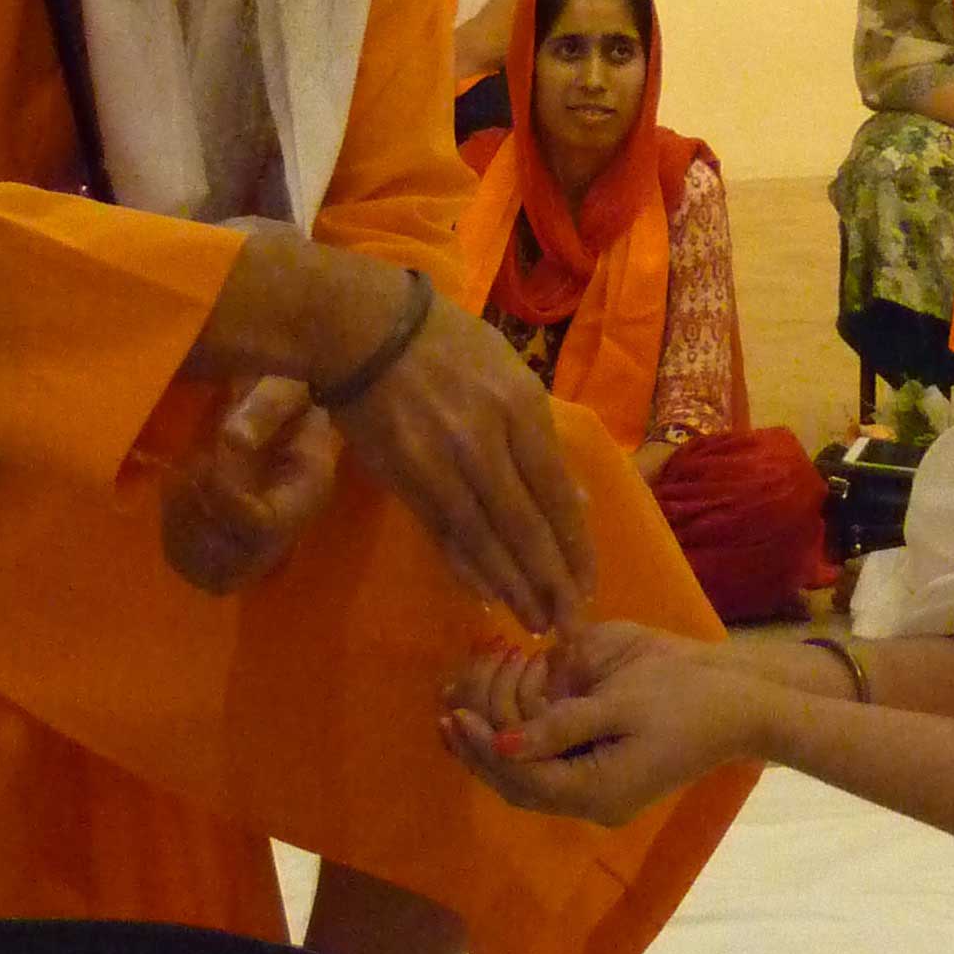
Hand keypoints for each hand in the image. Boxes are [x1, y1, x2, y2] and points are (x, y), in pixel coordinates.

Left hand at [162, 379, 339, 593]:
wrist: (290, 416)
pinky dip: (175, 537)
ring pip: (213, 575)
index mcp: (306, 493)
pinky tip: (175, 494)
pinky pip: (196, 566)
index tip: (206, 460)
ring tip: (178, 485)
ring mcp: (258, 546)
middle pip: (239, 566)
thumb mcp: (284, 389)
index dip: (226, 502)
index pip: (266, 527)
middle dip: (201, 526)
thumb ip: (265, 409)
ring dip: (183, 535)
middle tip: (187, 478)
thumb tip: (233, 439)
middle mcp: (287, 532)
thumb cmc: (288, 398)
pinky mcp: (233, 547)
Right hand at [335, 287, 594, 633]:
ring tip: (534, 621)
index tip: (588, 583)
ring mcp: (442, 465)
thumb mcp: (510, 375)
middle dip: (551, 582)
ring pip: (485, 540)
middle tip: (569, 623)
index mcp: (521, 411)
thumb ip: (542, 438)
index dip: (575, 546)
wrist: (365, 330)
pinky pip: (443, 534)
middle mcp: (486, 444)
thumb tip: (574, 500)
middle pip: (526, 528)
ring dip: (512, 587)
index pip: (556, 495)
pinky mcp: (405, 480)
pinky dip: (467, 568)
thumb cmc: (448, 345)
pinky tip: (485, 594)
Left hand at [443, 621, 761, 824]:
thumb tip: (503, 740)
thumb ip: (560, 724)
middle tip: (444, 716)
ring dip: (496, 751)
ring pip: (532, 781)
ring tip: (462, 716)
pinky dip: (523, 747)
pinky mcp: (609, 775)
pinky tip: (502, 720)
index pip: (523, 776)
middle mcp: (594, 801)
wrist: (741, 702)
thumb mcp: (621, 701)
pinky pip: (552, 768)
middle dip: (479, 753)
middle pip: (520, 786)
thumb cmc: (685, 694)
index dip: (483, 748)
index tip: (454, 714)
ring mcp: (602, 792)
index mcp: (598, 790)